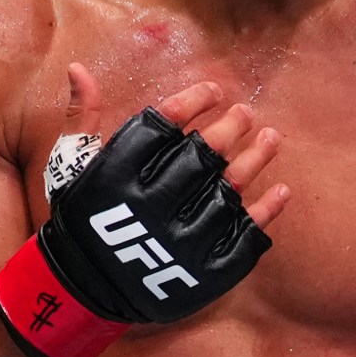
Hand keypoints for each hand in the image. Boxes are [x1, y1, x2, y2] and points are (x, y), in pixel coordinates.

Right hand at [0, 65, 291, 356]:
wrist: (82, 289)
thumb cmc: (83, 218)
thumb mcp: (73, 168)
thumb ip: (83, 118)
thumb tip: (79, 67)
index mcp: (115, 177)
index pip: (163, 125)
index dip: (193, 101)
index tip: (214, 91)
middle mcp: (149, 207)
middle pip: (203, 155)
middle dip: (229, 128)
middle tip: (245, 113)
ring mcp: (180, 242)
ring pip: (230, 189)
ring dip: (257, 160)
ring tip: (273, 137)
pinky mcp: (203, 272)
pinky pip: (245, 236)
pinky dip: (267, 211)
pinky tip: (282, 189)